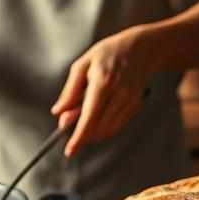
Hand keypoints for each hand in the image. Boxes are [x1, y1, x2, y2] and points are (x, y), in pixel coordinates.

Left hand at [51, 27, 156, 156]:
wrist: (140, 49)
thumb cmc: (107, 54)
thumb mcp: (82, 65)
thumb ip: (69, 91)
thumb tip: (58, 113)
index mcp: (103, 83)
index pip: (89, 118)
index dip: (79, 137)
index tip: (70, 151)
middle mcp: (119, 94)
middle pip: (98, 128)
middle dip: (82, 134)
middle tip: (68, 122)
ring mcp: (129, 101)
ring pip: (107, 130)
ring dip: (92, 132)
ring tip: (82, 114)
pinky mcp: (135, 105)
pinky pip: (116, 126)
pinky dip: (103, 129)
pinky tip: (95, 118)